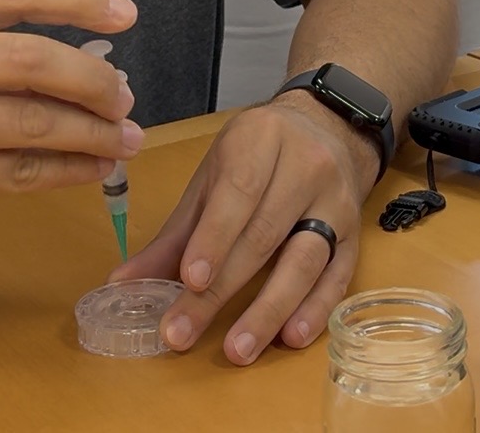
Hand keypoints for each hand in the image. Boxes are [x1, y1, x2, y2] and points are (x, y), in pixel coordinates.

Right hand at [0, 0, 141, 254]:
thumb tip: (86, 54)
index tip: (127, 13)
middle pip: (30, 61)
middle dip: (94, 81)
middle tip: (126, 98)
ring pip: (30, 126)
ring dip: (90, 134)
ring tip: (124, 138)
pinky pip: (15, 174)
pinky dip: (64, 172)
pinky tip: (90, 168)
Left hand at [107, 91, 380, 364]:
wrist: (329, 129)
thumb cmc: (260, 155)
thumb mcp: (214, 176)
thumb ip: (175, 233)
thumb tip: (124, 284)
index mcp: (262, 140)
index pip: (239, 191)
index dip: (215, 237)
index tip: (189, 280)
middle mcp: (307, 167)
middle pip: (265, 234)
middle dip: (222, 290)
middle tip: (184, 333)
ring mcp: (337, 202)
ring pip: (306, 260)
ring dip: (269, 310)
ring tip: (237, 349)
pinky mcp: (356, 235)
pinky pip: (338, 277)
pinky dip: (315, 310)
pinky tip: (289, 338)